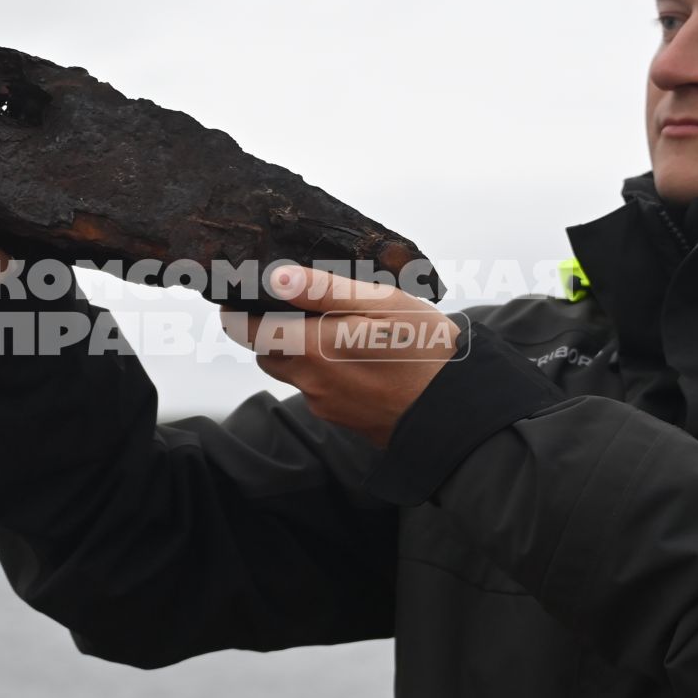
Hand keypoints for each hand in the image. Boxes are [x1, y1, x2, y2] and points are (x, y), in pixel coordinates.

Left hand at [220, 265, 461, 447]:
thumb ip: (323, 290)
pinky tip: (357, 357)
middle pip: (268, 354)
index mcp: (314, 349)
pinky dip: (324, 372)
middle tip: (293, 307)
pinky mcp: (343, 419)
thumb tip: (277, 278)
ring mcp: (326, 405)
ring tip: (333, 329)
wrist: (458, 410)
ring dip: (300, 352)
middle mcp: (311, 382)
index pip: (249, 333)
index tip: (241, 297)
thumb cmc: (425, 349)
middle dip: (271, 331)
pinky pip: (318, 391)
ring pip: (293, 373)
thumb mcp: (382, 303)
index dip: (239, 314)